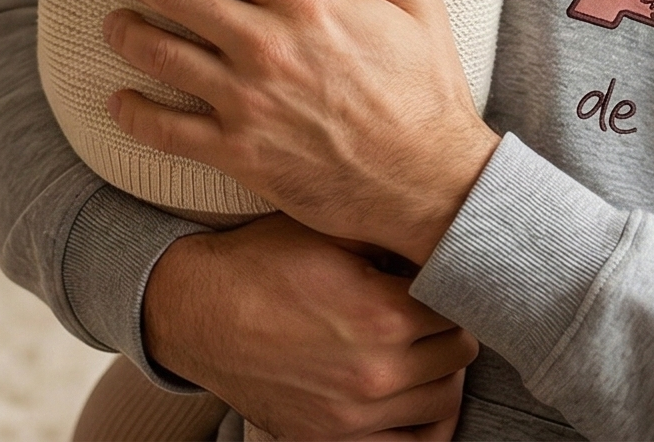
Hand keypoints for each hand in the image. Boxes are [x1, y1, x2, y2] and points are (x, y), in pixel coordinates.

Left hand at [104, 0, 498, 265]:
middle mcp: (267, 46)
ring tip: (114, 21)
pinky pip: (167, 131)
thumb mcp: (419, 6)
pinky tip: (118, 100)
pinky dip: (134, 113)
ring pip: (162, 54)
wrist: (432, 186)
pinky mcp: (240, 154)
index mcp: (306, 3)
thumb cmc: (427, 93)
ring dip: (127, 32)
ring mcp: (248, 102)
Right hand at [143, 214, 477, 439]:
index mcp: (381, 314)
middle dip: (447, 330)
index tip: (435, 283)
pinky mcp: (331, 439)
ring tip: (419, 352)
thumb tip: (440, 239)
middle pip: (458, 356)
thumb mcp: (326, 232)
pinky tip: (410, 399)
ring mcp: (355, 414)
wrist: (194, 310)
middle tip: (427, 314)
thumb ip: (389, 240)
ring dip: (439, 375)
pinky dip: (420, 425)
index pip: (458, 308)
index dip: (449, 289)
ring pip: (443, 403)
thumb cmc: (257, 264)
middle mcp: (375, 372)